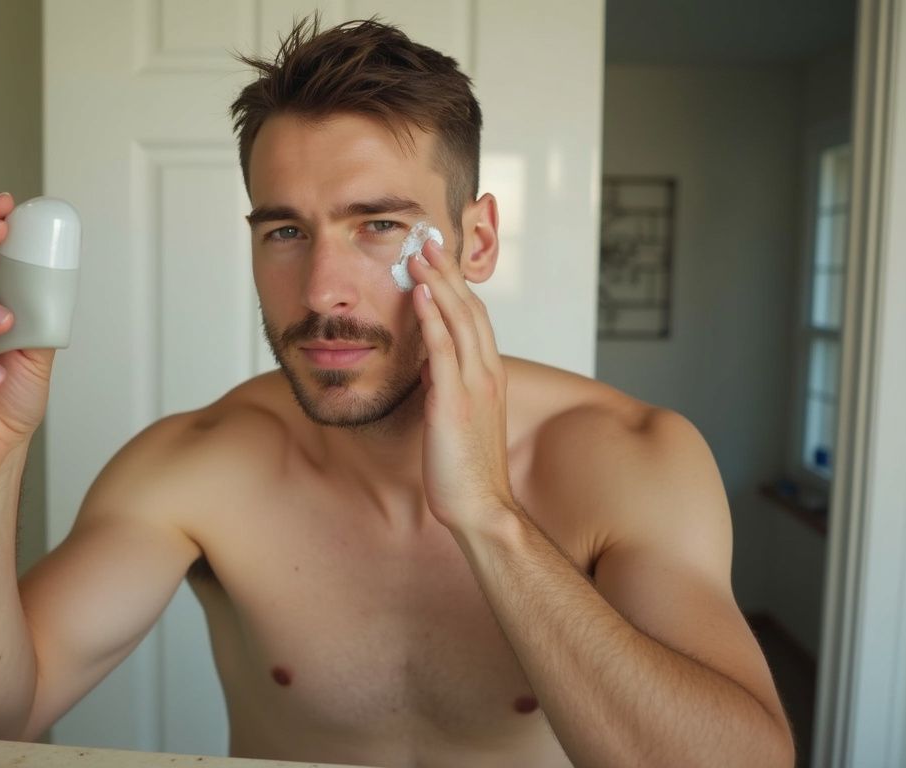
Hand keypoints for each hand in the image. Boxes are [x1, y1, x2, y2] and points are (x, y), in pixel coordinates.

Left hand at [407, 238, 515, 530]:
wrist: (481, 507)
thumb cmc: (466, 469)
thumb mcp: (457, 417)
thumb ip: (447, 387)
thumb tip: (429, 366)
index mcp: (489, 376)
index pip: (475, 318)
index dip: (456, 286)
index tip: (438, 260)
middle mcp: (486, 373)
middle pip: (470, 309)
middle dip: (447, 273)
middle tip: (426, 241)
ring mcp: (473, 386)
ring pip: (458, 320)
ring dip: (436, 284)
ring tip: (417, 254)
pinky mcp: (454, 402)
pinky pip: (443, 350)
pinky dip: (431, 318)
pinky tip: (416, 294)